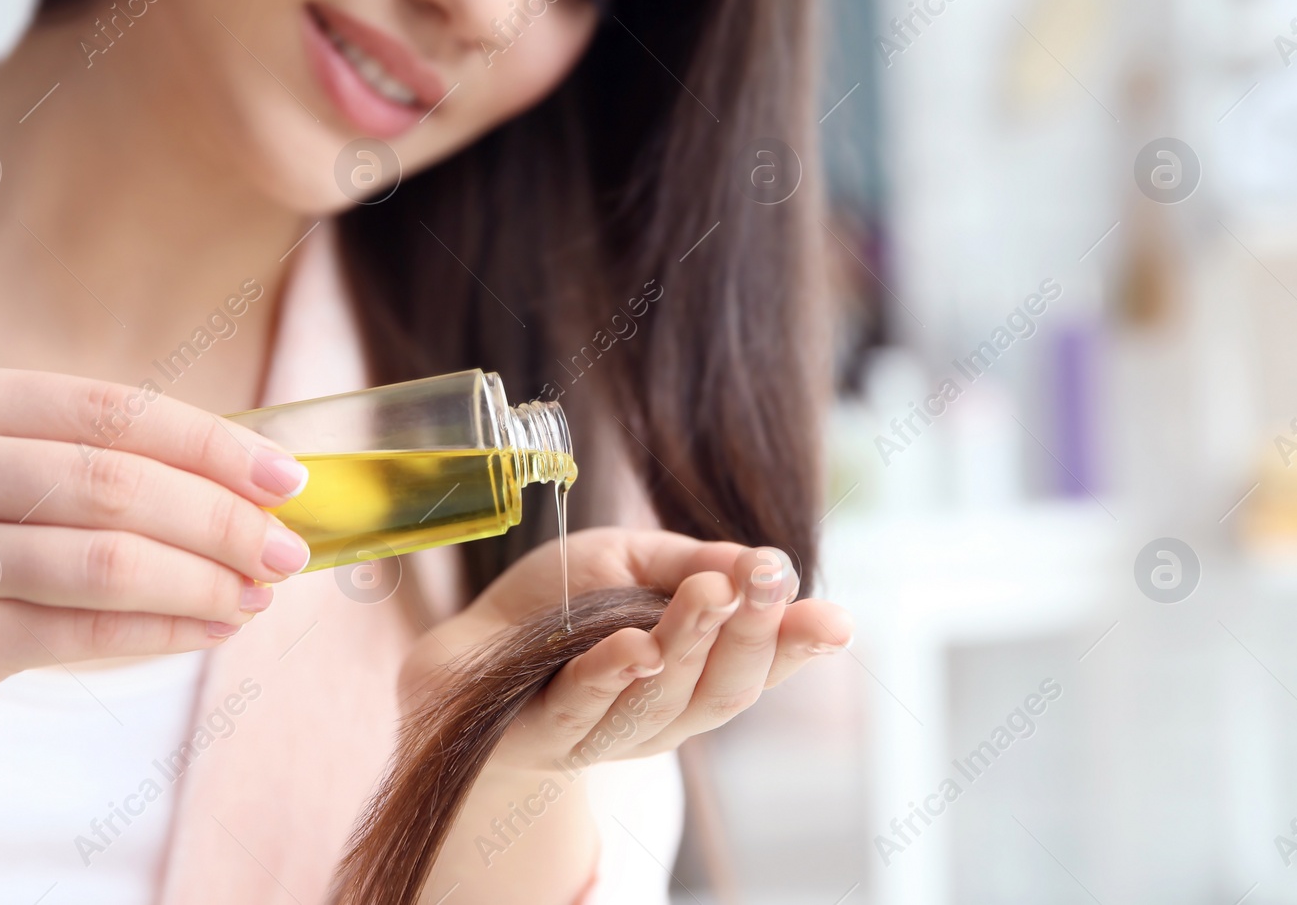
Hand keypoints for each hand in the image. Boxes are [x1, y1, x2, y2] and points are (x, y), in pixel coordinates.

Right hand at [0, 368, 310, 769]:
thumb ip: (93, 466)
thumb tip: (250, 485)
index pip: (116, 411)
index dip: (214, 445)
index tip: (287, 477)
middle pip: (119, 484)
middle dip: (223, 520)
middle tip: (288, 550)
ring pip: (110, 561)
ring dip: (205, 581)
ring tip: (258, 595)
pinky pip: (86, 631)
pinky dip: (165, 631)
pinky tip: (210, 630)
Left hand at [404, 527, 852, 772]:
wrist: (460, 653)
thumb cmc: (555, 608)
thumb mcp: (630, 563)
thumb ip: (695, 562)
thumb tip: (769, 562)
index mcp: (693, 676)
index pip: (758, 668)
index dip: (798, 647)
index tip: (835, 620)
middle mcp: (660, 716)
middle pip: (721, 691)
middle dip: (750, 634)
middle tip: (766, 581)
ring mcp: (603, 734)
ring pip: (661, 702)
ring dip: (690, 645)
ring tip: (709, 593)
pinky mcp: (543, 734)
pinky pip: (582, 709)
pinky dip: (611, 677)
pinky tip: (635, 646)